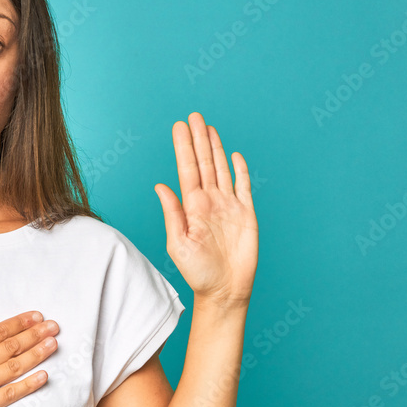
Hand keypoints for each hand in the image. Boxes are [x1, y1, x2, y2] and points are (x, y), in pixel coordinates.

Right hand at [0, 294, 58, 406]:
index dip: (19, 323)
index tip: (36, 316)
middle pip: (12, 347)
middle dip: (35, 335)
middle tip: (55, 326)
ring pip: (15, 368)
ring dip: (37, 355)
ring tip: (54, 344)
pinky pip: (10, 395)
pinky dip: (28, 385)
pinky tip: (43, 376)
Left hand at [154, 112, 257, 307]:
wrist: (224, 290)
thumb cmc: (198, 272)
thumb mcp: (178, 243)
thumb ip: (172, 213)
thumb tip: (160, 186)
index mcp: (192, 206)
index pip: (187, 169)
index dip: (184, 147)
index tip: (179, 126)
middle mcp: (209, 201)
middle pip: (204, 163)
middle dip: (199, 139)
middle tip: (194, 116)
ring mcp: (229, 206)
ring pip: (222, 169)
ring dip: (216, 148)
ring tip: (209, 127)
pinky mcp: (246, 214)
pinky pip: (244, 187)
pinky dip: (241, 170)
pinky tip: (235, 155)